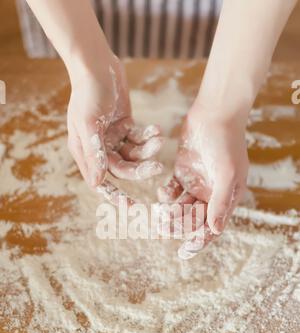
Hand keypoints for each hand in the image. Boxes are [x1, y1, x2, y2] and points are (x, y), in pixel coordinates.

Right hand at [67, 56, 162, 198]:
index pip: (101, 181)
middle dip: (140, 169)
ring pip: (134, 155)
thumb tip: (97, 184)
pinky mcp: (125, 126)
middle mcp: (99, 148)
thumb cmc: (88, 93)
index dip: (115, 195)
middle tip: (158, 168)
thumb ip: (94, 154)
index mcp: (85, 152)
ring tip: (158, 140)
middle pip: (123, 169)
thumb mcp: (88, 124)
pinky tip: (156, 129)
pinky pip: (139, 139)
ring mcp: (113, 138)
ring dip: (148, 150)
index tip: (130, 207)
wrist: (97, 65)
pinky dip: (148, 136)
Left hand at [158, 107, 248, 258]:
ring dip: (170, 213)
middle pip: (193, 219)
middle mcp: (211, 194)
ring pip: (180, 207)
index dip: (199, 242)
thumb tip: (215, 230)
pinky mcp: (183, 172)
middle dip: (178, 226)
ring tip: (157, 216)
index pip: (212, 227)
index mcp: (225, 199)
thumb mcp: (227, 174)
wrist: (214, 113)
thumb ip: (220, 203)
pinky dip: (166, 195)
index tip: (184, 252)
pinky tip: (162, 194)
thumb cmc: (225, 143)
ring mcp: (196, 184)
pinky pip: (172, 190)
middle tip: (162, 228)